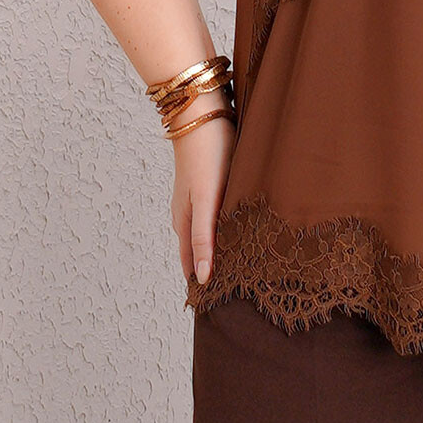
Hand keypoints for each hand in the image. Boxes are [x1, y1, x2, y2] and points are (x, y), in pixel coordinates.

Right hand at [170, 109, 235, 287]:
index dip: (202, 285)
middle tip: (229, 296)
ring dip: (217, 252)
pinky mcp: (207, 185)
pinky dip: (222, 232)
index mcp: (186, 222)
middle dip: (210, 273)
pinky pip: (213, 217)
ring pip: (206, 235)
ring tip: (236, 270)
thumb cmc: (206, 155)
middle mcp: (188, 214)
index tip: (215, 309)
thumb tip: (204, 277)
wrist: (201, 113)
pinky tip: (236, 231)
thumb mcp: (207, 200)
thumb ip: (204, 237)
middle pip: (198, 253)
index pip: (192, 265)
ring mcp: (196, 199)